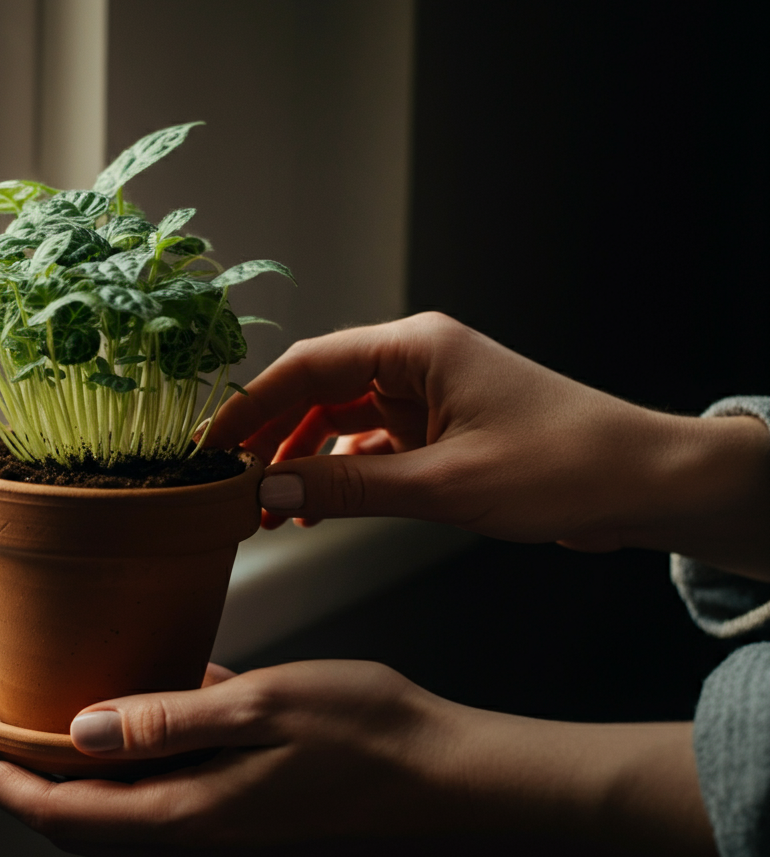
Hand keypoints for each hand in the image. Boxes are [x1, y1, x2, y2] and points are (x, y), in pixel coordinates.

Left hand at [0, 661, 450, 856]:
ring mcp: (233, 853)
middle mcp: (202, 851)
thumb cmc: (370, 735)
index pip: (56, 814)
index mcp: (191, 819)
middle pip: (80, 829)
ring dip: (80, 784)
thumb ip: (169, 721)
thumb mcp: (264, 704)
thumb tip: (84, 730)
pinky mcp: (260, 842)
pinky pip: (175, 814)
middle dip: (20, 785)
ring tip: (57, 726)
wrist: (456, 787)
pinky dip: (140, 780)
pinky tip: (158, 726)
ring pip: (126, 824)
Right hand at [206, 313, 769, 578]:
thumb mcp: (442, 485)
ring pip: (343, 419)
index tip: (213, 446)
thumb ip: (347, 488)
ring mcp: (431, 394)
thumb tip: (269, 491)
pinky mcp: (444, 427)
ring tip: (271, 508)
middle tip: (234, 485)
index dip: (253, 406)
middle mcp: (418, 361)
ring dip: (306, 460)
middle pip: (320, 389)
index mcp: (416, 348)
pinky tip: (321, 506)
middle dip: (274, 438)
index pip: (309, 366)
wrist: (642, 482)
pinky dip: (344, 472)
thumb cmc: (560, 466)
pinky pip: (374, 444)